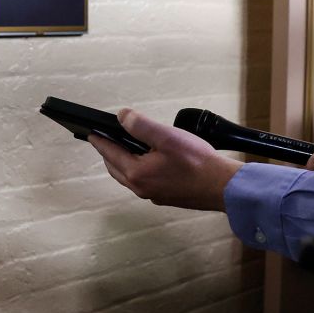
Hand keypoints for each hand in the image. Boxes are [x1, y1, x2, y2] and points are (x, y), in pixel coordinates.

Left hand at [88, 109, 241, 210]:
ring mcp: (153, 194)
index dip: (99, 141)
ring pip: (129, 177)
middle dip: (108, 153)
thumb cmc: (198, 163)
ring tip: (123, 149)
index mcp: (137, 173)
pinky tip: (146, 163)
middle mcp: (141, 187)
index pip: (110, 153)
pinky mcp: (166, 197)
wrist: (223, 187)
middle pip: (116, 168)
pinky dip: (137, 171)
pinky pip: (143, 182)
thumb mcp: (167, 137)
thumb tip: (122, 116)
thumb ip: (141, 126)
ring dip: (122, 163)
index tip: (90, 133)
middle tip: (103, 140)